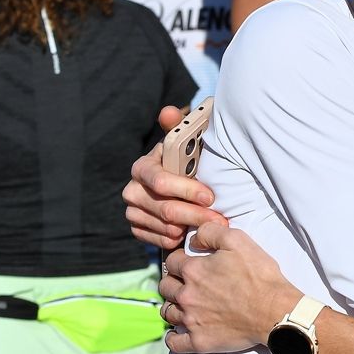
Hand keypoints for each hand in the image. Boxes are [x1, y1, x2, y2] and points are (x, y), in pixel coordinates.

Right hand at [123, 105, 225, 248]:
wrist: (175, 188)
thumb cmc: (184, 163)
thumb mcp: (183, 144)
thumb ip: (178, 128)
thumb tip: (169, 111)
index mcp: (142, 167)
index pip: (161, 182)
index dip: (187, 190)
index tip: (211, 196)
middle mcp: (132, 191)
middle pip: (166, 209)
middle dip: (197, 215)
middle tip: (221, 220)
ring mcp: (133, 212)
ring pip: (166, 227)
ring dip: (192, 228)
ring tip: (213, 226)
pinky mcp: (138, 230)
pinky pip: (161, 241)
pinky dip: (180, 239)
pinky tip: (193, 232)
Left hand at [161, 222, 299, 353]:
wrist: (275, 310)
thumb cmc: (260, 276)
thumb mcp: (238, 241)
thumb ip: (211, 232)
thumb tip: (194, 240)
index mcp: (194, 271)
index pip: (172, 262)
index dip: (179, 260)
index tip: (187, 262)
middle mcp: (187, 295)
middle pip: (165, 287)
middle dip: (172, 282)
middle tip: (184, 283)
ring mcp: (191, 320)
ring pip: (167, 312)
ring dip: (173, 306)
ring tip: (183, 305)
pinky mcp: (199, 341)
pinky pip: (174, 342)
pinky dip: (173, 336)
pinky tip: (179, 331)